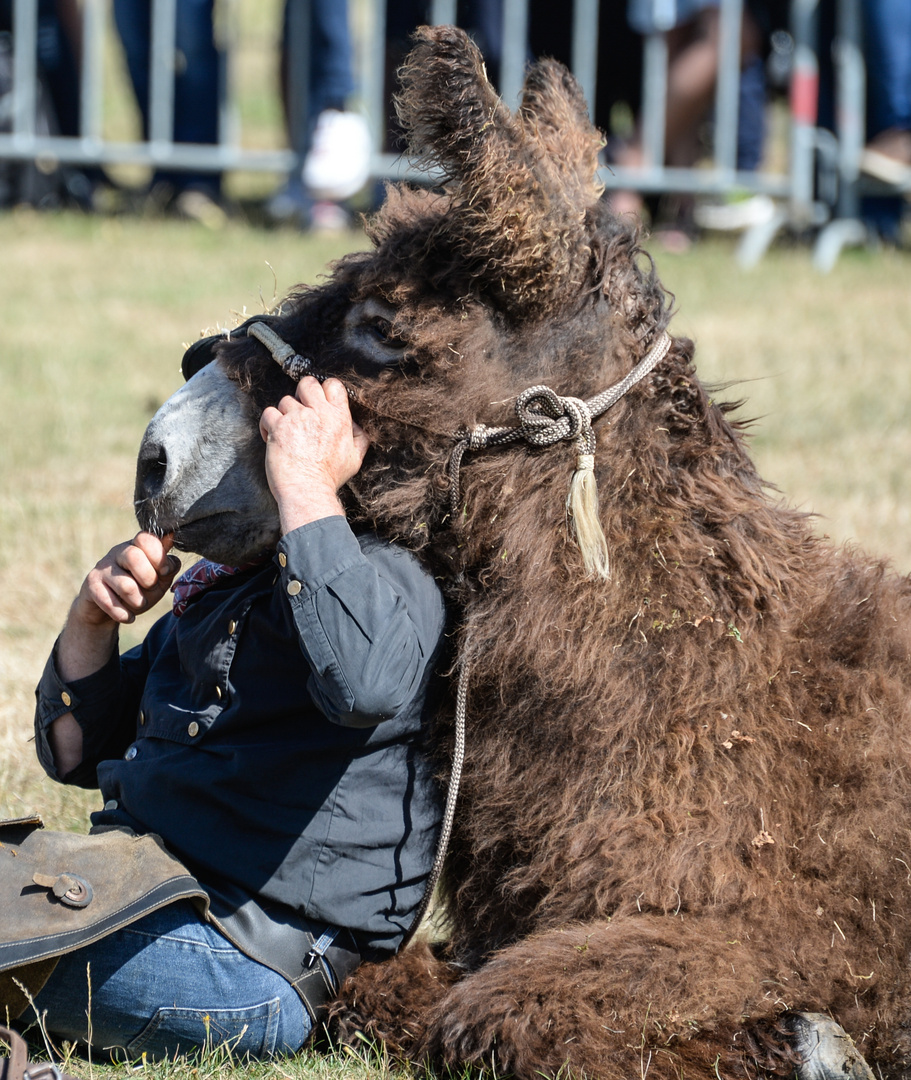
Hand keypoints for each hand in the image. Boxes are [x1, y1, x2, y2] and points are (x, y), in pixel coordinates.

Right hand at [71, 531, 181, 628]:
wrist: (109, 609)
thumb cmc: (139, 589)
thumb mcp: (160, 578)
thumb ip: (169, 565)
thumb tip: (172, 546)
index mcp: (137, 546)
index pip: (146, 539)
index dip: (159, 557)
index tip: (165, 571)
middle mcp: (118, 552)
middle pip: (133, 556)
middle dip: (149, 579)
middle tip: (150, 588)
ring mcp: (102, 567)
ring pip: (124, 585)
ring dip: (138, 601)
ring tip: (138, 603)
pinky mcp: (91, 584)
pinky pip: (109, 602)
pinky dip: (123, 614)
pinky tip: (128, 616)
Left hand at [259, 376, 368, 531]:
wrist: (308, 491)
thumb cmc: (329, 478)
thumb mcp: (355, 459)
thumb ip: (359, 438)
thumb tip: (355, 425)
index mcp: (339, 418)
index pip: (333, 385)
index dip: (323, 390)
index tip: (317, 402)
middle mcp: (319, 413)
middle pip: (307, 383)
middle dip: (302, 393)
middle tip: (299, 411)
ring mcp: (297, 418)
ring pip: (285, 400)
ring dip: (284, 415)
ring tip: (286, 433)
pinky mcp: (279, 427)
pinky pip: (269, 413)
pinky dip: (267, 425)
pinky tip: (272, 437)